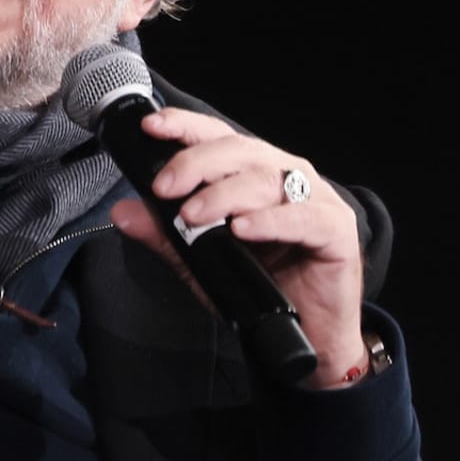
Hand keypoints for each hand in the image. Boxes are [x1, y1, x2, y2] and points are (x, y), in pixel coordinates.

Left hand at [107, 107, 367, 389]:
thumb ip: (164, 235)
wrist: (308, 334)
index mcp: (253, 173)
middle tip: (164, 187)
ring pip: (265, 180)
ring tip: (192, 214)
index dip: (184, 126)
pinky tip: (243, 228)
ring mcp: (315, 200)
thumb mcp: (201, 260)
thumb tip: (122, 213)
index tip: (151, 127)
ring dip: (223, 194)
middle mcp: (285, 176)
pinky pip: (303, 217)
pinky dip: (269, 220)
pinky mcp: (336, 230)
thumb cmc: (261, 285)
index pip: (217, 137)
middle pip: (239, 150)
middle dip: (195, 164)